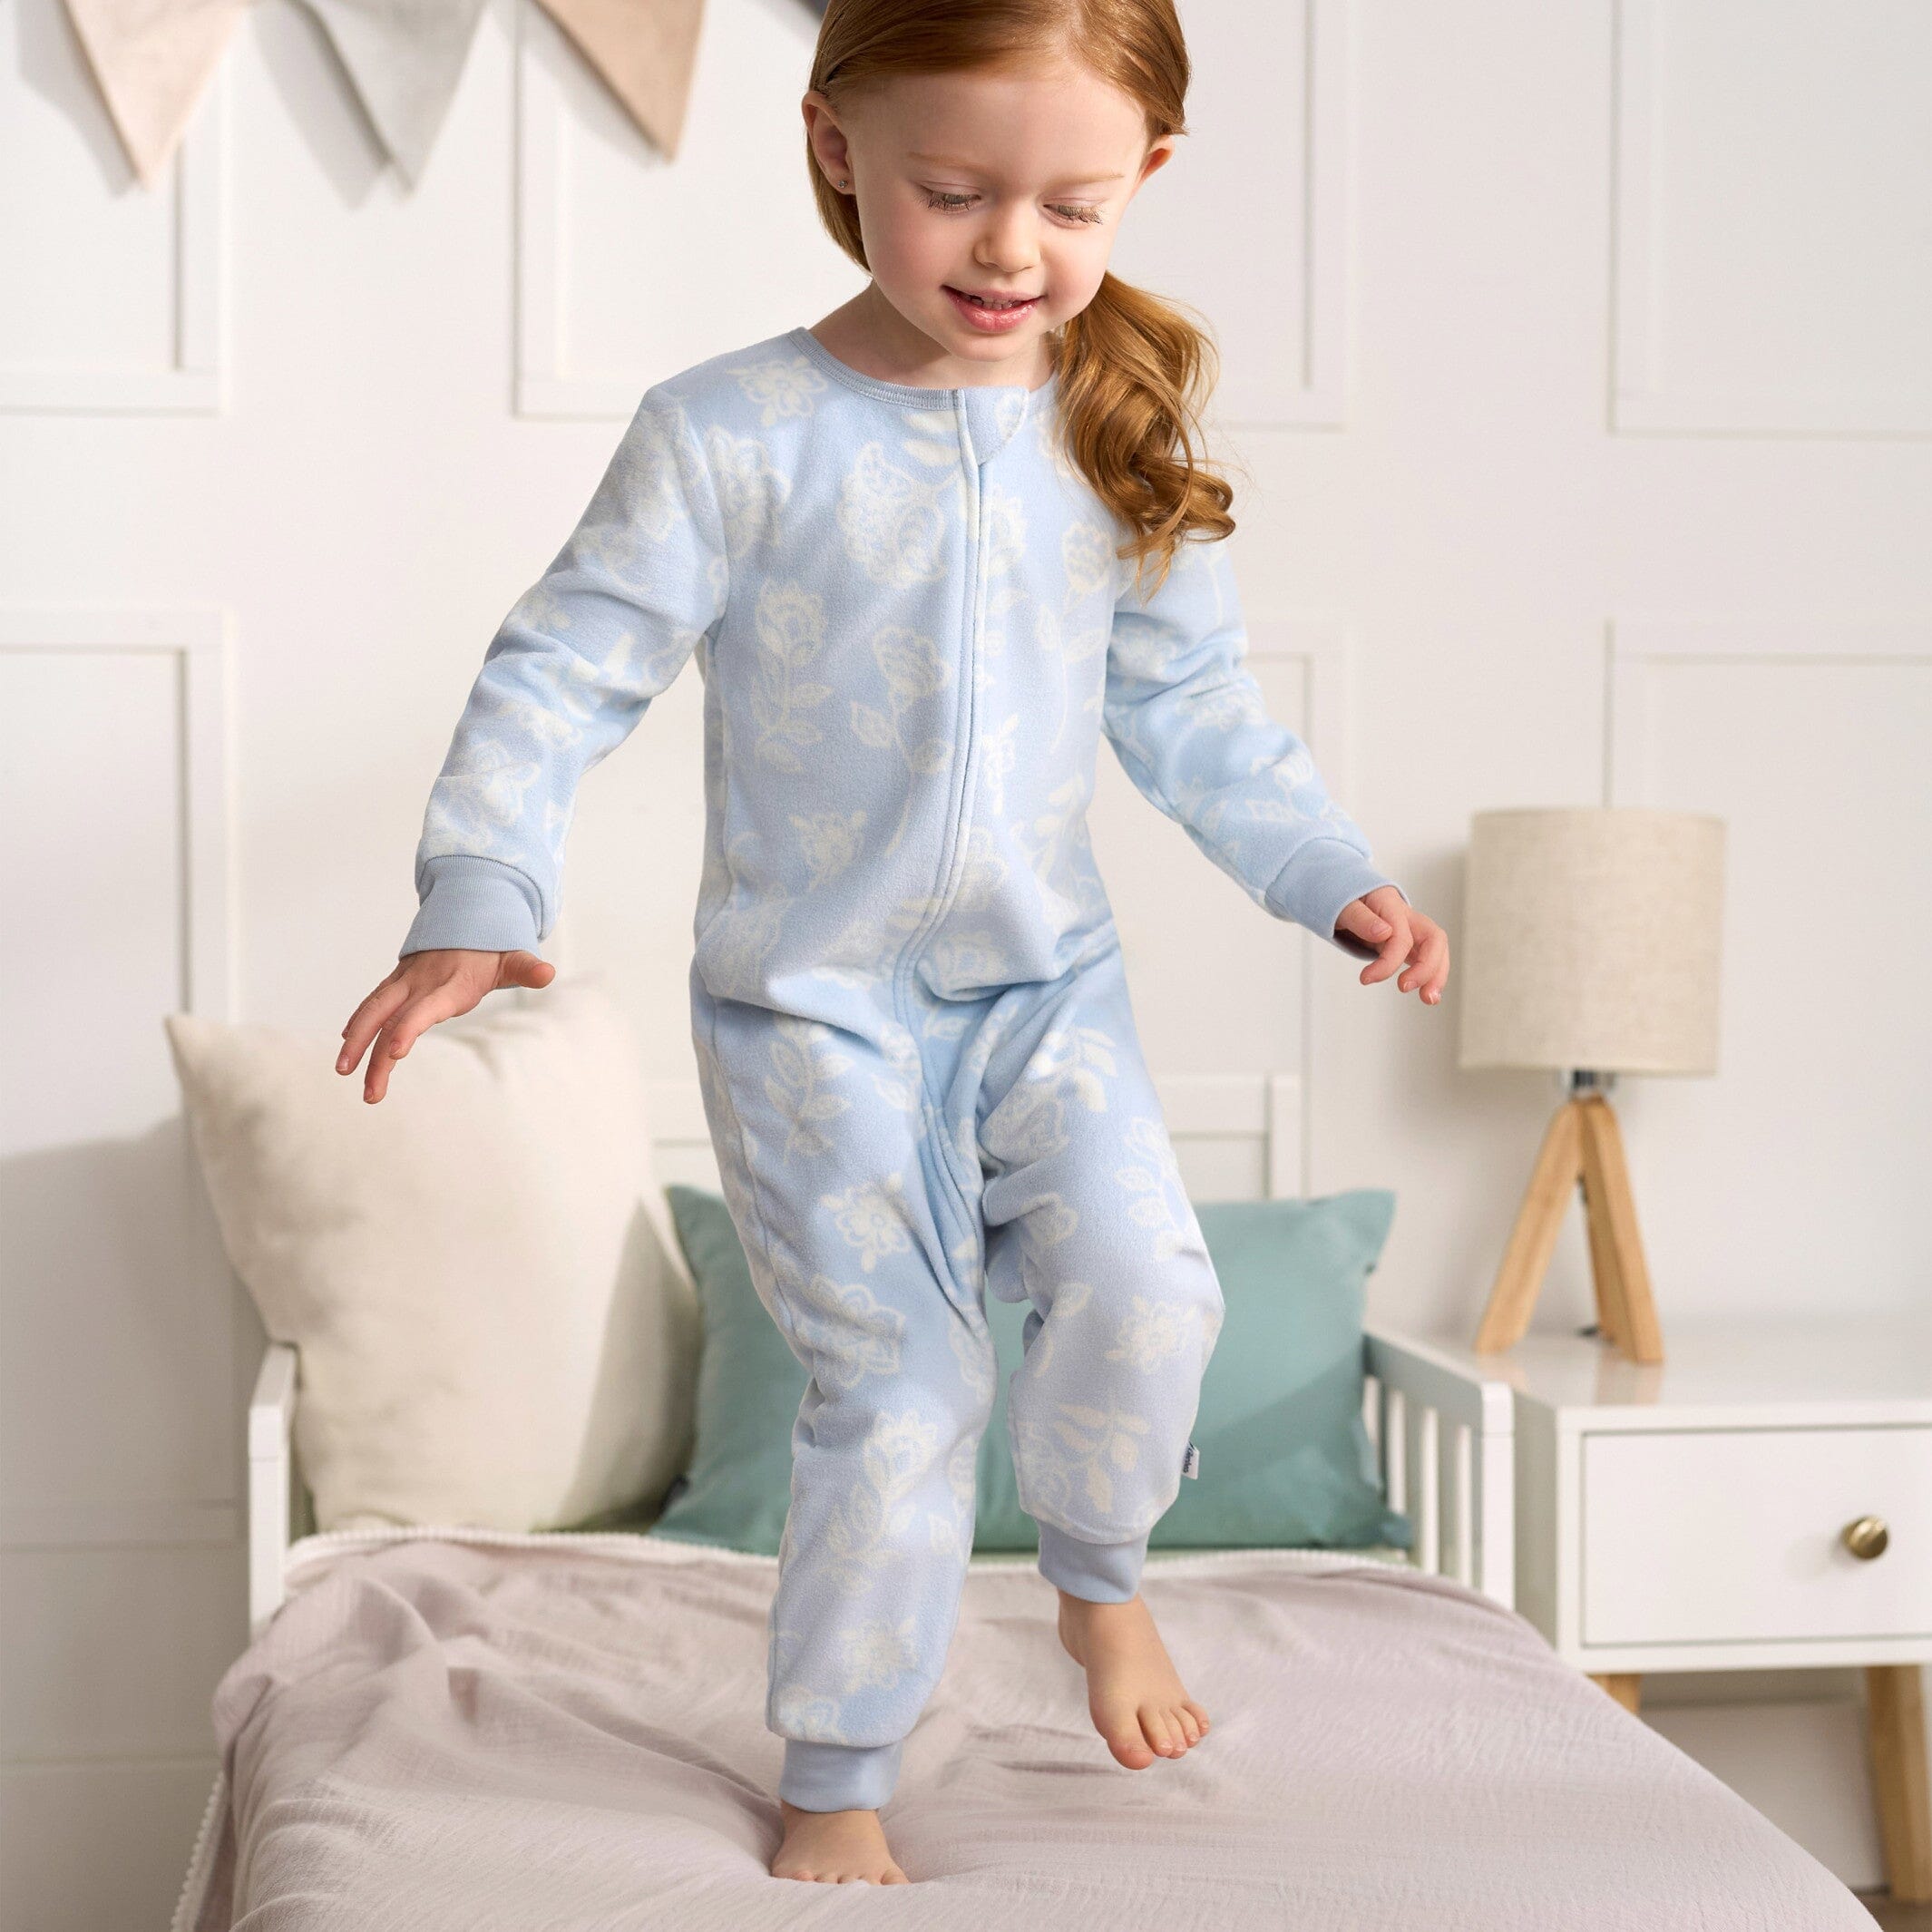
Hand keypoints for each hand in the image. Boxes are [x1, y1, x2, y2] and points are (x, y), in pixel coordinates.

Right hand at [336, 948, 554, 1102]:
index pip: (427, 1008)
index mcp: (451, 982)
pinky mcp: (397, 982)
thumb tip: (548, 973)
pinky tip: (347, 1047)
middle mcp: (421, 982)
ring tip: (343, 1072)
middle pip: (390, 1017)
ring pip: (374, 1011)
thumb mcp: (513, 957)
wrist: (466, 914)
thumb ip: (527, 969)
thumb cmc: (492, 947)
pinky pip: (373, 1004)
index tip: (395, 1051)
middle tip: (365, 1088)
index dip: (410, 1028)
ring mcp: (405, 981)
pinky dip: (357, 1023)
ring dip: (356, 1041)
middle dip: (372, 1051)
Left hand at [1334, 886, 1448, 1004]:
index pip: (1401, 935)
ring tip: (1428, 999)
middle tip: (1404, 988)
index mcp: (1390, 905)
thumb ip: (1360, 917)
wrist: (1348, 899)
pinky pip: (1428, 959)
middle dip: (1426, 967)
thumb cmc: (1346, 902)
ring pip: (1437, 950)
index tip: (1366, 979)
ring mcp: (1413, 930)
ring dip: (1436, 976)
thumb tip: (1383, 932)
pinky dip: (1431, 976)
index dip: (1388, 960)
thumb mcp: (1343, 906)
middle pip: (1433, 939)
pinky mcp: (1412, 944)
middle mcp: (1408, 916)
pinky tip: (1427, 994)